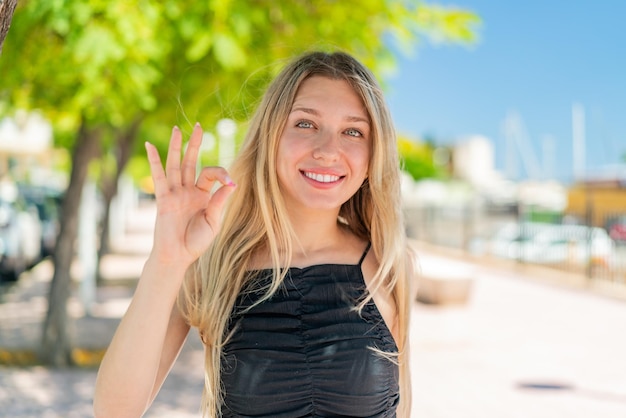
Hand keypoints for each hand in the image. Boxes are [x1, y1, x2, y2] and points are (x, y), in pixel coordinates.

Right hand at [145, 123, 235, 268]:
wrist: (178, 256)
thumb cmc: (196, 242)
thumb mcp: (213, 221)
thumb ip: (219, 202)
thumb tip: (231, 184)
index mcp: (203, 195)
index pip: (211, 174)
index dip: (222, 175)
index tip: (230, 183)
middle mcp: (188, 190)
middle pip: (191, 161)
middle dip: (194, 144)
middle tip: (198, 126)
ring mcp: (175, 193)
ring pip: (175, 165)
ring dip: (176, 147)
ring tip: (177, 129)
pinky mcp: (163, 199)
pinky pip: (159, 177)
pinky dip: (154, 161)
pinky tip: (150, 146)